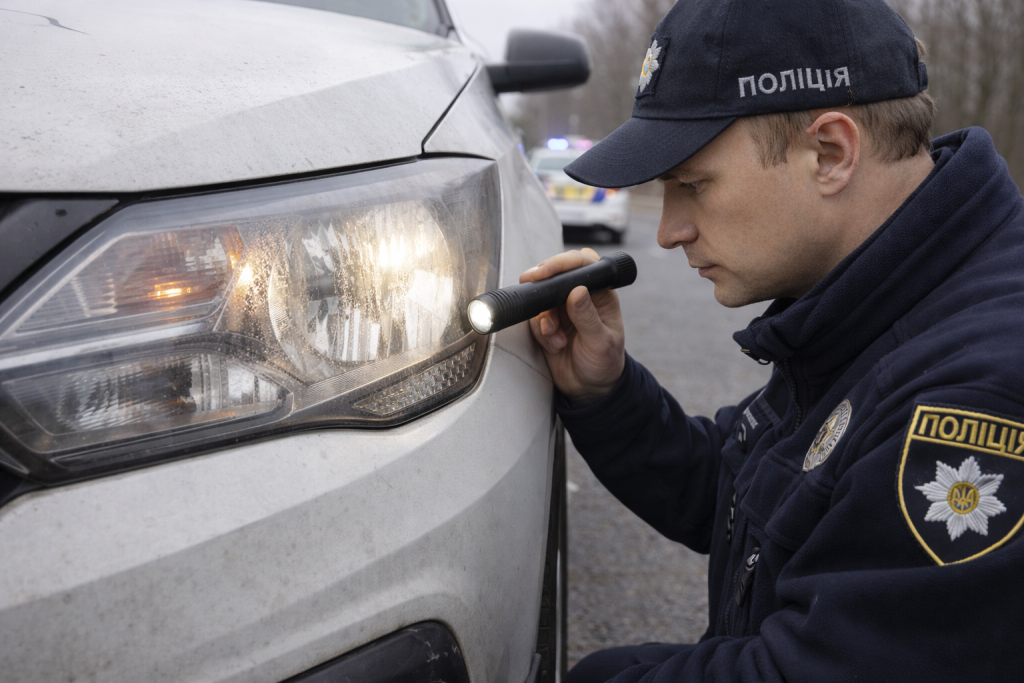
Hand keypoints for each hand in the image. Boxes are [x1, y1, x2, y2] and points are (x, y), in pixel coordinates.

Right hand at [521, 249, 625, 402]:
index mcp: (601, 293)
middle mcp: (580, 296)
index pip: (583, 264)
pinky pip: (534, 318)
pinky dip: (540, 331)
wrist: (589, 388)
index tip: (544, 272)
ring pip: (541, 297)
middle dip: (543, 285)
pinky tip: (554, 344)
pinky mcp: (547, 322)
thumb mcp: (601, 343)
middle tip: (535, 294)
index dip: (562, 263)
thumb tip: (577, 291)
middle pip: (556, 274)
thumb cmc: (605, 363)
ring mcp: (562, 308)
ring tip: (556, 338)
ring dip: (543, 318)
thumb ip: (588, 317)